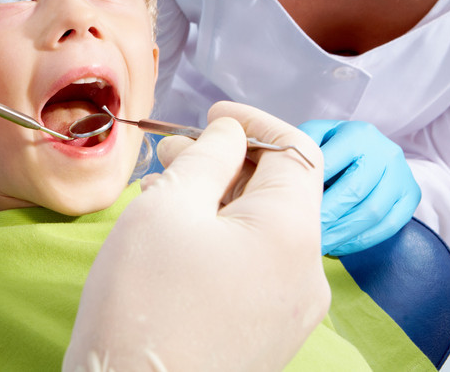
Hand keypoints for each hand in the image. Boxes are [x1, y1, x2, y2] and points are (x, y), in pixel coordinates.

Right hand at [64, 101, 326, 371]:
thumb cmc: (144, 302)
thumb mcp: (168, 206)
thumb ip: (207, 157)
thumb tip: (229, 134)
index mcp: (293, 233)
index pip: (297, 150)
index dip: (254, 121)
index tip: (212, 115)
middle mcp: (305, 273)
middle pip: (280, 192)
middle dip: (227, 161)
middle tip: (171, 154)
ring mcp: (289, 310)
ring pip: (263, 230)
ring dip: (219, 199)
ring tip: (162, 192)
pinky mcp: (266, 334)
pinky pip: (254, 267)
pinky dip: (221, 239)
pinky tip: (174, 237)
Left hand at [297, 120, 420, 256]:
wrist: (372, 151)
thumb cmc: (333, 147)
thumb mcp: (315, 138)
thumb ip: (299, 148)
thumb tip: (280, 171)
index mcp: (357, 133)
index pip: (330, 164)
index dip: (308, 188)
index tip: (287, 208)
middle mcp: (385, 151)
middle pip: (354, 191)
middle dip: (325, 216)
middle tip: (301, 233)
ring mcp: (402, 174)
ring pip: (372, 212)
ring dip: (341, 233)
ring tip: (316, 245)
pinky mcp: (411, 196)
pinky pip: (388, 226)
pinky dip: (360, 240)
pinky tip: (338, 246)